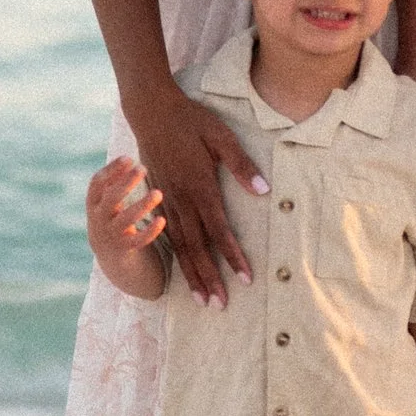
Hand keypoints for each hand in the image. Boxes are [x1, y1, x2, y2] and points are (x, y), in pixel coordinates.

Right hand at [86, 159, 170, 298]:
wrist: (114, 262)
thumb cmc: (115, 222)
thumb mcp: (109, 204)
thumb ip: (115, 185)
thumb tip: (131, 159)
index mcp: (93, 205)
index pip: (96, 184)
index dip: (111, 170)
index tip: (128, 158)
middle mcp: (98, 220)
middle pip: (110, 199)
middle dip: (126, 183)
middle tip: (143, 169)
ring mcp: (110, 236)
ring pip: (126, 220)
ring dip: (142, 205)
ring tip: (158, 193)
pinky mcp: (124, 251)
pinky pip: (138, 241)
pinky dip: (150, 231)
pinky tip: (161, 220)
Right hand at [128, 84, 263, 306]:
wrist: (151, 110)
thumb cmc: (191, 120)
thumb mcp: (221, 136)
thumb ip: (241, 164)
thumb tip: (264, 190)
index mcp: (199, 186)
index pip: (219, 230)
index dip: (233, 256)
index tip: (245, 279)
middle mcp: (181, 199)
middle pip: (197, 247)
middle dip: (209, 278)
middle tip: (220, 305)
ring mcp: (166, 201)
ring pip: (180, 246)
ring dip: (191, 274)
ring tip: (202, 299)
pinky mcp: (158, 199)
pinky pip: (167, 235)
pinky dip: (176, 257)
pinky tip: (182, 271)